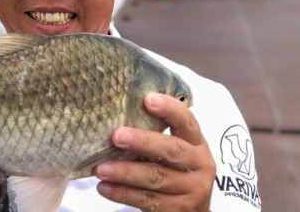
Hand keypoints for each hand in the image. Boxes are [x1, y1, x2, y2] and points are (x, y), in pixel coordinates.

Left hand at [94, 93, 215, 211]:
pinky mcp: (178, 210)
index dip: (170, 109)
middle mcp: (199, 165)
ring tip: (100, 168)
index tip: (147, 99)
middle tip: (116, 136)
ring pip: (156, 178)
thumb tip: (113, 122)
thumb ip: (154, 138)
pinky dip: (122, 193)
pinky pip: (147, 200)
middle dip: (142, 141)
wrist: (190, 211)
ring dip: (124, 172)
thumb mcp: (172, 152)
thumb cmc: (173, 172)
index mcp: (196, 143)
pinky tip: (104, 187)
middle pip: (171, 150)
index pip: (187, 121)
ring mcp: (191, 190)